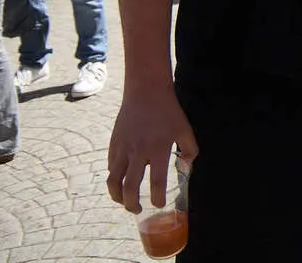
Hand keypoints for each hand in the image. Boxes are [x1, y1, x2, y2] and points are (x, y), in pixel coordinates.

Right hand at [106, 86, 198, 213]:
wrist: (145, 91)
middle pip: (129, 187)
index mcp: (158, 149)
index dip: (157, 197)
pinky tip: (122, 181)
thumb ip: (190, 151)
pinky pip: (111, 167)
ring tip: (124, 201)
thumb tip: (187, 169)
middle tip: (138, 210)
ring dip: (117, 196)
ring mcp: (123, 148)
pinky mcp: (113, 143)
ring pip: (113, 180)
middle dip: (132, 204)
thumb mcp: (185, 130)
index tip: (159, 204)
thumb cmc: (168, 111)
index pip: (156, 181)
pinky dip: (115, 178)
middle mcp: (138, 151)